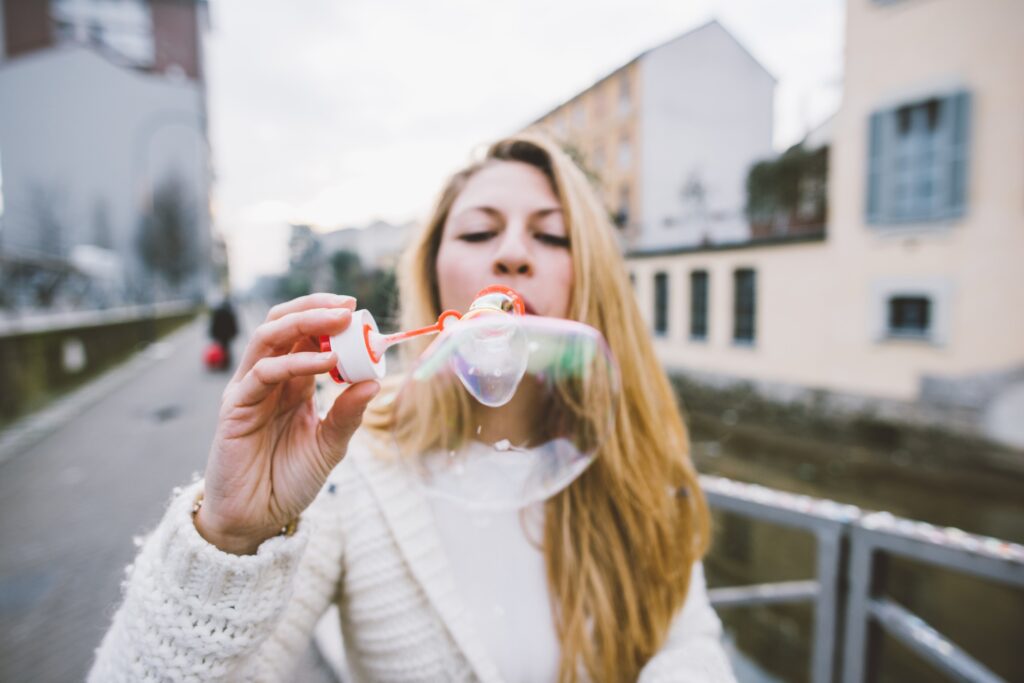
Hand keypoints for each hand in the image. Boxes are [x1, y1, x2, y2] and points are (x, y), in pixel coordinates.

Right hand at [194, 293, 379, 553]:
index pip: (306, 335)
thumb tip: (375, 382)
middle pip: (283, 325)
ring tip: (338, 321)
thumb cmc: (289, 481)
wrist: (256, 519)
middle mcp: (268, 379)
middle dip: (315, 309)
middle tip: (348, 305)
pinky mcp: (235, 407)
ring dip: (304, 322)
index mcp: (292, 383)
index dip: (328, 319)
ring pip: (269, 337)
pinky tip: (325, 362)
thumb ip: (348, 415)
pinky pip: (264, 373)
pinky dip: (296, 361)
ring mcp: (249, 389)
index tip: (358, 311)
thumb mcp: (329, 446)